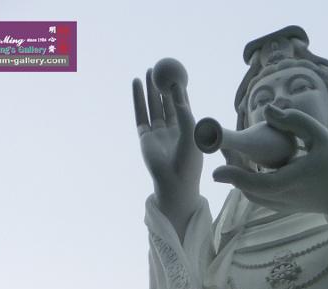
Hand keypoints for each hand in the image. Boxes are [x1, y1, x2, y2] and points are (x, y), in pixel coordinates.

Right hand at [132, 66, 201, 211]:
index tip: (176, 73)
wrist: (175, 182)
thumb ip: (184, 112)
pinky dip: (138, 99)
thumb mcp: (191, 133)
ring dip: (149, 90)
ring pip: (152, 107)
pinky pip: (141, 114)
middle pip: (165, 103)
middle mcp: (171, 130)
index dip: (179, 90)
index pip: (182, 105)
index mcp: (186, 130)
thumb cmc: (189, 161)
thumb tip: (177, 91)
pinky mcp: (145, 137)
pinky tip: (136, 84)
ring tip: (148, 72)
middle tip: (160, 68)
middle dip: (162, 86)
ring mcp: (157, 134)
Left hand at [212, 105, 327, 215]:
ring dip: (242, 181)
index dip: (234, 177)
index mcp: (293, 181)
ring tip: (234, 159)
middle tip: (223, 153)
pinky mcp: (288, 208)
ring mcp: (287, 206)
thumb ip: (293, 120)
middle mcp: (287, 198)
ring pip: (255, 197)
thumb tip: (267, 110)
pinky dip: (252, 186)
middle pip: (250, 191)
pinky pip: (263, 199)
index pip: (257, 183)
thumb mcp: (319, 134)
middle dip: (233, 174)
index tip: (216, 172)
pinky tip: (249, 169)